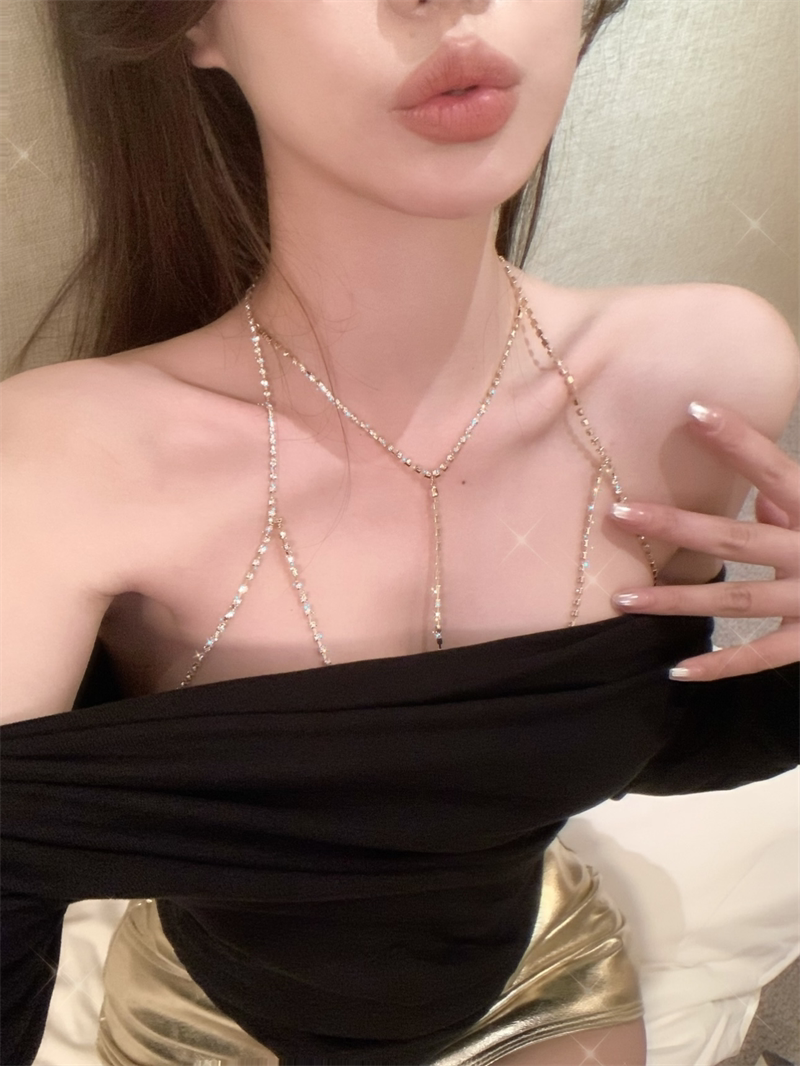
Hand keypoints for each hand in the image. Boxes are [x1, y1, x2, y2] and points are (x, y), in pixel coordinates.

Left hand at [609, 402, 798, 680]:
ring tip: (621, 599)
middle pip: (736, 538)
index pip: (774, 468)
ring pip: (734, 602)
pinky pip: (761, 658)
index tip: (691, 409)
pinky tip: (675, 670)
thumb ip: (799, 504)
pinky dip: (720, 666)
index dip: (736, 440)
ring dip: (675, 602)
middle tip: (618, 512)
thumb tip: (762, 494)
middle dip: (675, 526)